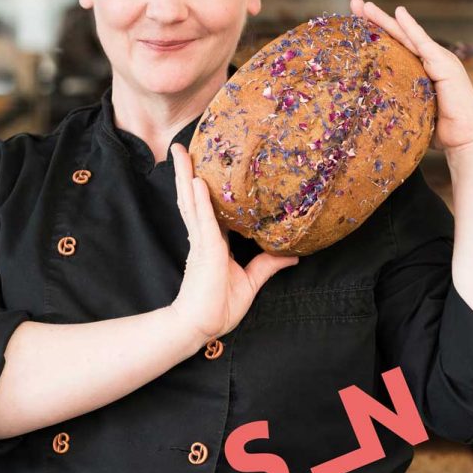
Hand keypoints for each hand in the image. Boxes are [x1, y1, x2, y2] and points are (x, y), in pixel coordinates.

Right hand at [169, 143, 298, 342]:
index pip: (207, 206)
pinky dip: (199, 200)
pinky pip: (203, 220)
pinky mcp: (204, 250)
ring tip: (179, 152)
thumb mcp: (252, 280)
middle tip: (180, 147)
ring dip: (185, 175)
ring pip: (191, 201)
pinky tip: (195, 181)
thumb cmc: (220, 306)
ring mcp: (202, 241)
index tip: (200, 165)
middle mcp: (204, 236)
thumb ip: (268, 264)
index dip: (201, 186)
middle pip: (192, 197)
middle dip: (185, 172)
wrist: (202, 326)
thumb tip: (292, 256)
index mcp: (213, 241)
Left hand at [349, 0, 472, 154]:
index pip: (392, 47)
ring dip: (385, 19)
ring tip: (364, 6)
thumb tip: (364, 108)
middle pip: (397, 36)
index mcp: (419, 70)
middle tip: (354, 3)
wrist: (466, 140)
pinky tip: (399, 13)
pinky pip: (423, 43)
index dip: (374, 33)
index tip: (352, 21)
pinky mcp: (445, 65)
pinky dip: (411, 28)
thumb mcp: (410, 111)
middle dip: (374, 19)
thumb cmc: (438, 132)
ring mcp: (438, 60)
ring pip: (406, 36)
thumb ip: (394, 102)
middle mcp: (428, 60)